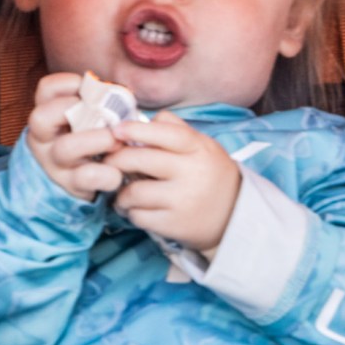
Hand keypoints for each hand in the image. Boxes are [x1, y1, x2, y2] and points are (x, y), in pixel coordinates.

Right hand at [25, 73, 123, 200]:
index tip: (90, 88)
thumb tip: (122, 93)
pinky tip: (118, 172)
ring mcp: (54, 164)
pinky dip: (108, 174)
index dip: (67, 82)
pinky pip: (87, 177)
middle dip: (75, 109)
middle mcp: (43, 139)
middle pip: (42, 117)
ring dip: (98, 140)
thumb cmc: (91, 139)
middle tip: (103, 114)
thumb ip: (98, 104)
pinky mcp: (71, 186)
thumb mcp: (86, 120)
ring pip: (66, 147)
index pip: (45, 89)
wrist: (85, 183)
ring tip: (117, 141)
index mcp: (47, 116)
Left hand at [106, 111, 240, 251]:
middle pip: (140, 160)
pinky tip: (134, 209)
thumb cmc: (211, 175)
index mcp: (199, 148)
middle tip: (108, 163)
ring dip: (121, 192)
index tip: (116, 131)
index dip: (136, 129)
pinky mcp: (175, 225)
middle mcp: (192, 173)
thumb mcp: (204, 146)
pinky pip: (139, 216)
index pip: (164, 133)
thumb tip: (141, 119)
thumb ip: (175, 129)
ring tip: (122, 192)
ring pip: (134, 191)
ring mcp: (183, 201)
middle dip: (116, 160)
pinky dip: (130, 212)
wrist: (235, 217)